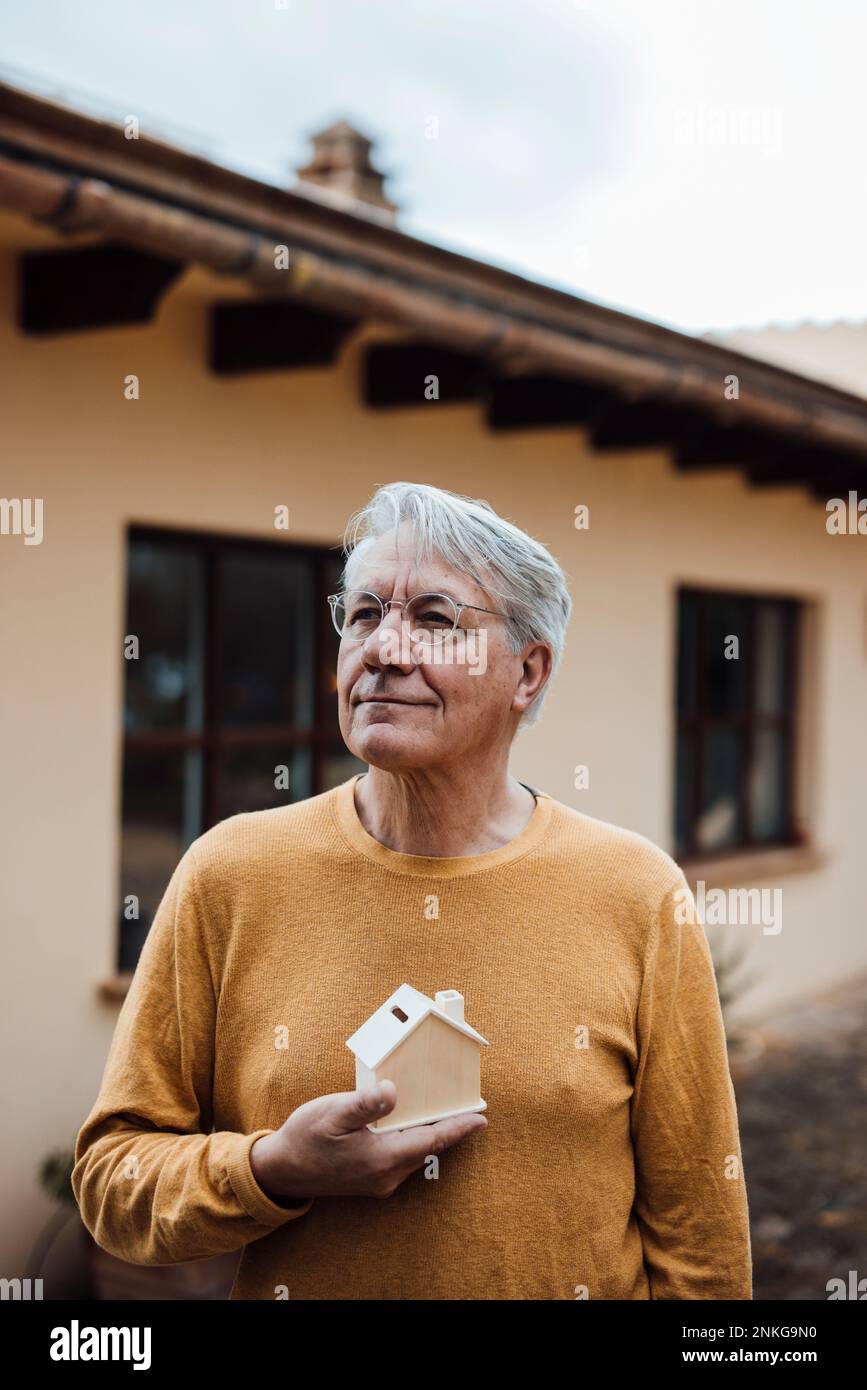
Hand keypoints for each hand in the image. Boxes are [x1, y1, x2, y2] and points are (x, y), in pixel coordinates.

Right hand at [250, 1081, 486, 1200]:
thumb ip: (364, 1103)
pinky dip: (413, 1142)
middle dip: (448, 1131)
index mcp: (381, 1158)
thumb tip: (394, 1092)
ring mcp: (378, 1182)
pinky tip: (411, 1127)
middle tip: (470, 1112)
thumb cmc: (304, 1138)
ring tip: (445, 1116)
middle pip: (427, 1149)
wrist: (280, 1171)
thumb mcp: (331, 1113)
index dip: (458, 1129)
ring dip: (430, 1137)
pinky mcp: (370, 1181)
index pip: (431, 1142)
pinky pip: (402, 1160)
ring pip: (415, 1156)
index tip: (482, 1120)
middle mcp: (385, 1176)